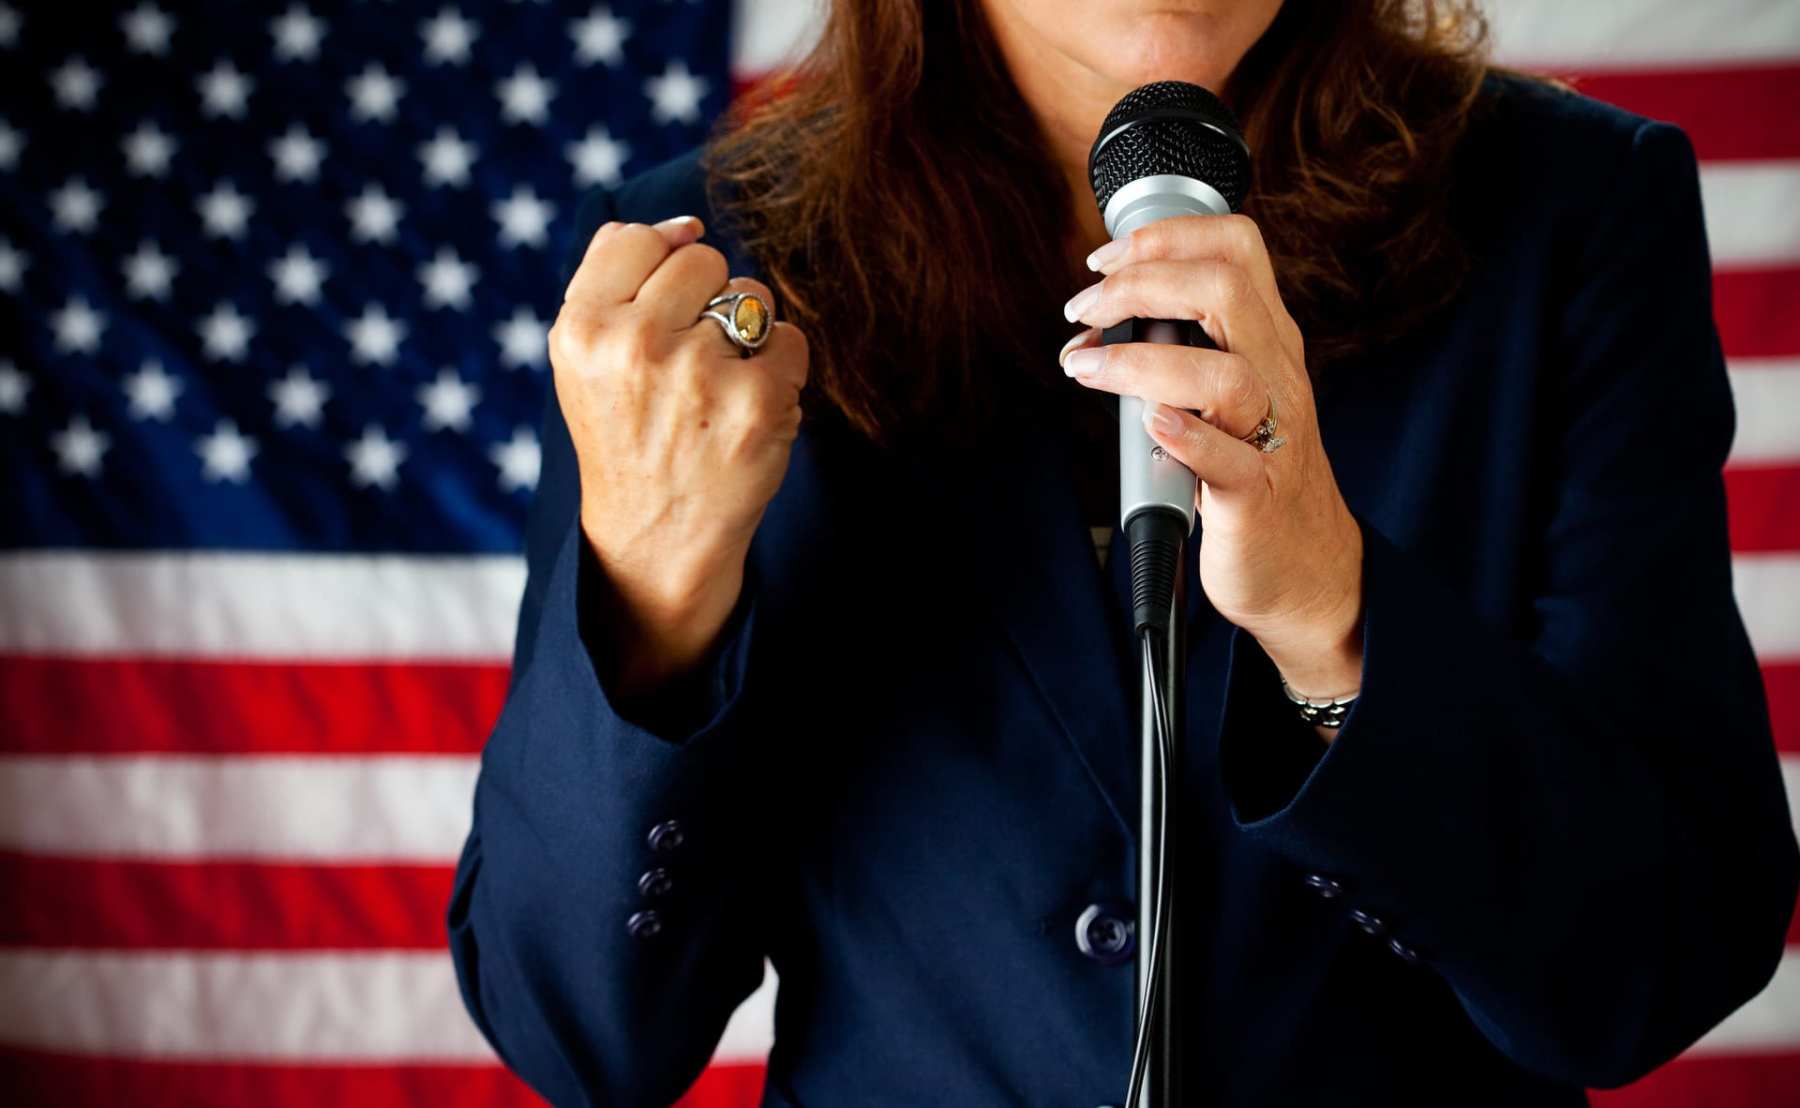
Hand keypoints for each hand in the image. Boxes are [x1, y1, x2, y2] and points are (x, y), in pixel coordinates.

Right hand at [550, 216, 808, 692]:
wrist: (656, 537)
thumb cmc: (627, 434)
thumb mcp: (586, 358)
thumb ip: (618, 276)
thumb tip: (687, 225)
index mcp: (582, 328)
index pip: (638, 237)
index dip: (660, 270)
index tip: (658, 318)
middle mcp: (634, 345)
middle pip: (704, 259)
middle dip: (706, 303)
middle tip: (688, 368)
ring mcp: (698, 373)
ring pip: (752, 297)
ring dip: (746, 337)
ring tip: (715, 393)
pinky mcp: (757, 402)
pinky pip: (792, 340)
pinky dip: (781, 373)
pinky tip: (747, 414)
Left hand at [1059, 214, 1362, 702]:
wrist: (1306, 566)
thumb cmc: (1252, 474)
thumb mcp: (1229, 393)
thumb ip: (1182, 348)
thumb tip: (1099, 322)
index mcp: (1268, 340)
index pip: (1237, 248)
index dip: (1168, 236)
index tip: (1106, 258)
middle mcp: (1277, 375)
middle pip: (1226, 291)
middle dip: (1142, 283)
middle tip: (1083, 309)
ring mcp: (1270, 435)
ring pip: (1225, 375)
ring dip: (1143, 361)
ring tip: (1087, 366)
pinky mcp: (1255, 496)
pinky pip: (1228, 460)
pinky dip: (1186, 437)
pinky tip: (1150, 424)